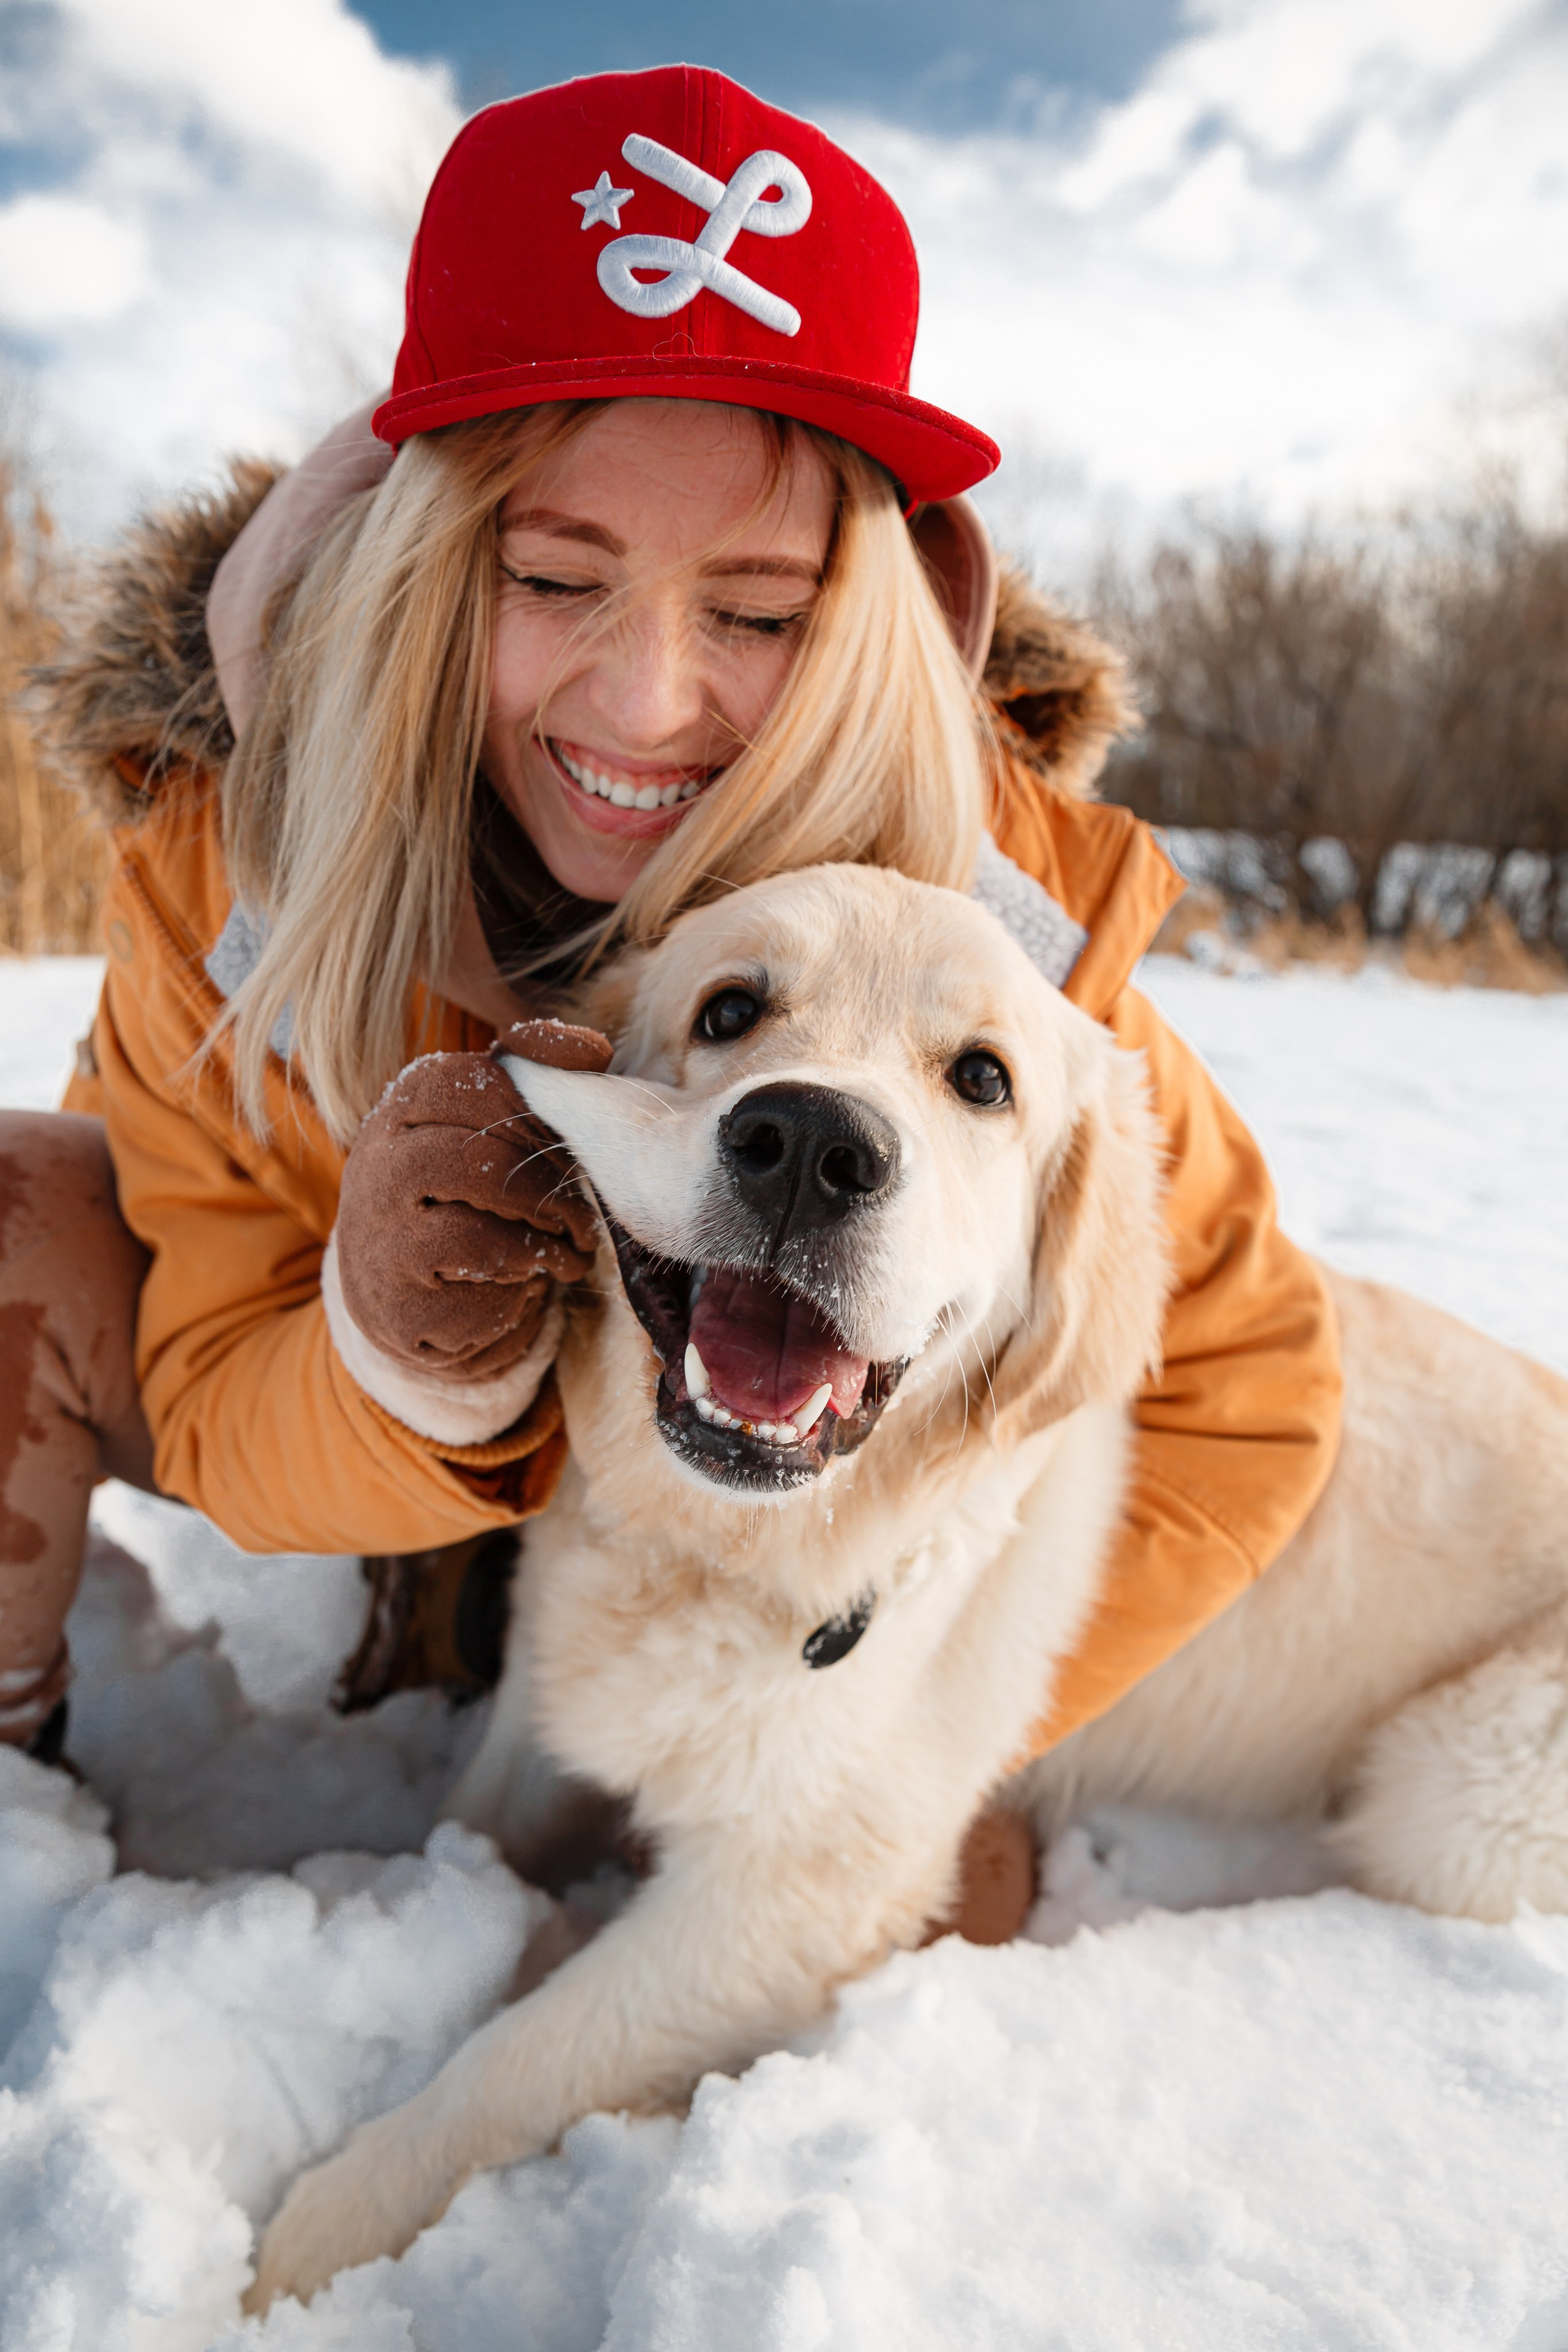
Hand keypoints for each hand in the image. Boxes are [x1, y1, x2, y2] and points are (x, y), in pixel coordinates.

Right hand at [334, 1020, 610, 1384]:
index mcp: (400, 1110)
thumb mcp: (482, 1121)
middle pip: (473, 1162)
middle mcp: (378, 1168)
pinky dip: (516, 1289)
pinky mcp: (398, 1306)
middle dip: (546, 1189)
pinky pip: (469, 1296)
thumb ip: (529, 1071)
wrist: (398, 1288)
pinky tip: (533, 1282)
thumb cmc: (460, 1188)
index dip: (533, 1112)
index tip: (571, 1144)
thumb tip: (593, 1048)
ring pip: (469, 1236)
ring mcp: (381, 1240)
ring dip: (539, 1245)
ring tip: (572, 1250)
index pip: (467, 1084)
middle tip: (582, 1213)